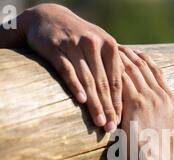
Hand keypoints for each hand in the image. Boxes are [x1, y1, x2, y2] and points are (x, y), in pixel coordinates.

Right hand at [22, 4, 123, 131]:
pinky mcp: (56, 48)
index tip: (120, 121)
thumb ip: (111, 66)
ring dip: (95, 103)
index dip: (118, 102)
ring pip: (88, 80)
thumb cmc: (79, 38)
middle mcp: (94, 44)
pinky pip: (68, 70)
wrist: (48, 17)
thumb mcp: (99, 45)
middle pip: (103, 83)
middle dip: (108, 107)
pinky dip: (75, 86)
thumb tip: (125, 96)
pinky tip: (81, 101)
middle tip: (111, 128)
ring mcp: (75, 45)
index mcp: (109, 46)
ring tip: (99, 122)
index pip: (116, 80)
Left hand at [118, 47, 173, 159]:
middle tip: (116, 47)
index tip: (134, 53)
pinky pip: (123, 79)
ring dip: (120, 58)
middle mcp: (161, 95)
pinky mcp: (135, 103)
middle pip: (144, 66)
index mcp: (171, 101)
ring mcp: (149, 98)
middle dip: (129, 54)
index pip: (157, 72)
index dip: (144, 60)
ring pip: (133, 69)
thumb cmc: (165, 156)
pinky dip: (113, 70)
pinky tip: (103, 63)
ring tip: (107, 50)